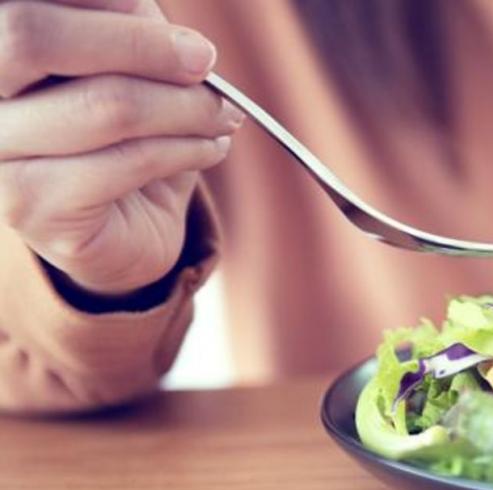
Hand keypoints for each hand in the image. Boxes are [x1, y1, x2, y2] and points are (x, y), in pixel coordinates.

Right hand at [0, 0, 242, 295]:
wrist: (126, 224)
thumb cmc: (127, 128)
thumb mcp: (127, 58)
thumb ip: (126, 25)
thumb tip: (168, 29)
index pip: (28, 10)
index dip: (102, 4)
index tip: (172, 27)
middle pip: (32, 36)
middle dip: (139, 44)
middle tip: (203, 61)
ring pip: (102, 106)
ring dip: (185, 108)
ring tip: (223, 115)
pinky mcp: (31, 207)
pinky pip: (126, 162)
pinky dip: (187, 150)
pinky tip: (210, 148)